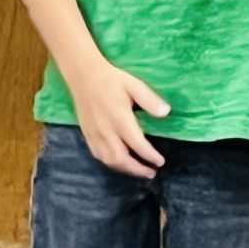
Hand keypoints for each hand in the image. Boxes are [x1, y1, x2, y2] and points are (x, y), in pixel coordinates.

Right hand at [72, 59, 171, 177]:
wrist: (83, 74)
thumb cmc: (111, 79)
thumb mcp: (134, 84)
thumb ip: (150, 100)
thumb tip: (166, 113)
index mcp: (119, 119)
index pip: (137, 144)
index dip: (150, 156)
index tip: (160, 162)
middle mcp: (106, 130)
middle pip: (121, 158)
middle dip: (137, 169)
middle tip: (151, 172)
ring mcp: (94, 133)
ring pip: (108, 159)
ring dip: (124, 169)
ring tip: (137, 171)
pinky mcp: (87, 133)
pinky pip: (97, 154)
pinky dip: (109, 162)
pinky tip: (117, 162)